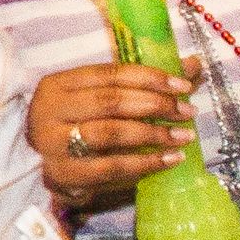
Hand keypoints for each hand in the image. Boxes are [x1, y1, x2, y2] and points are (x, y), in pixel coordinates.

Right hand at [28, 61, 193, 203]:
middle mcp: (49, 110)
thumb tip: (193, 66)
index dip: (150, 77)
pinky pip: (110, 167)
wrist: (46, 167)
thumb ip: (143, 84)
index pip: (110, 74)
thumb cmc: (79, 126)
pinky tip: (169, 160)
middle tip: (188, 112)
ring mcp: (53, 143)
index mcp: (58, 83)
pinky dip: (144, 163)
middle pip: (110, 102)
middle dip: (155, 105)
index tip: (184, 86)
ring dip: (152, 135)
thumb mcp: (101, 99)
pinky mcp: (63, 174)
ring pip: (109, 133)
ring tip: (184, 136)